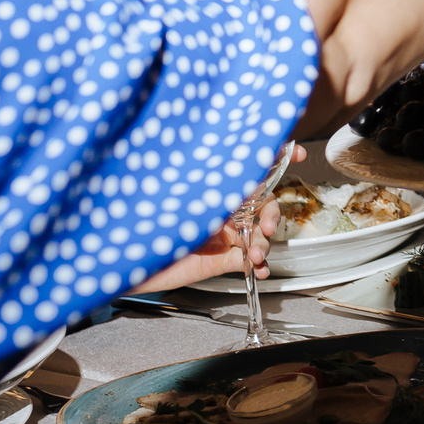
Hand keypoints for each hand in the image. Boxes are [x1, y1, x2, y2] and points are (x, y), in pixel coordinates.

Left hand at [136, 167, 295, 291]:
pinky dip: (259, 266)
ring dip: (264, 245)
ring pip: (259, 235)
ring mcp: (223, 235)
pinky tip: (259, 270)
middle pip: (263, 204)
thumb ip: (211, 193)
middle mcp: (221, 209)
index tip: (297, 153)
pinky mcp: (221, 260)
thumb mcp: (180, 203)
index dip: (275, 158)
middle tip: (267, 227)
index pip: (248, 169)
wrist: (126, 265)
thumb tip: (241, 177)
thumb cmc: (140, 227)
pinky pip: (250, 260)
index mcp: (212, 188)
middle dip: (272, 214)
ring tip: (254, 256)